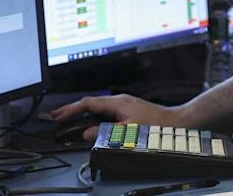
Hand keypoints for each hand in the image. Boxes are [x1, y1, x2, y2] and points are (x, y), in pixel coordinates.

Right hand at [51, 94, 179, 140]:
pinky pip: (104, 108)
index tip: (59, 117)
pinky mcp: (128, 108)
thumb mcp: (128, 131)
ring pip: (97, 105)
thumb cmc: (155, 125)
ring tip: (69, 117)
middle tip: (57, 115)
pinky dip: (93, 113)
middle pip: (90, 102)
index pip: (88, 103)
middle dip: (72, 108)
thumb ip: (106, 131)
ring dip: (82, 111)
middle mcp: (119, 100)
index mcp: (117, 102)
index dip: (71, 110)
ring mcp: (124, 103)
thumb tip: (87, 133)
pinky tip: (90, 119)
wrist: (175, 121)